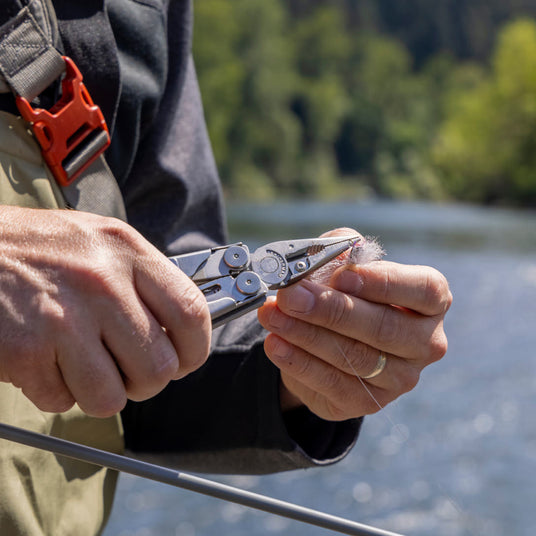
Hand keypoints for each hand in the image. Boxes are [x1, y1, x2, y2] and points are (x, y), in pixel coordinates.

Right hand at [0, 206, 210, 416]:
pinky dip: (56, 392)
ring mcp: (63, 318)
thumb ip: (144, 280)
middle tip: (128, 371)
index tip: (185, 359)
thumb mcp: (102, 242)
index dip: (195, 348)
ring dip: (100, 394)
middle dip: (146, 382)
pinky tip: (46, 361)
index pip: (191, 312)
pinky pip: (62, 401)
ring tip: (83, 366)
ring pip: (112, 397)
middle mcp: (101, 282)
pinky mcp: (25, 350)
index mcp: (127, 250)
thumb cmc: (40, 248)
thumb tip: (181, 328)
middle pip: (158, 366)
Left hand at [257, 229, 451, 420]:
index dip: (384, 282)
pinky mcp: (369, 402)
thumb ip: (341, 252)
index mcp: (430, 302)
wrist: (331, 341)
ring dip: (306, 334)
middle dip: (331, 310)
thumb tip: (331, 256)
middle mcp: (425, 343)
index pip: (424, 290)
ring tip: (272, 315)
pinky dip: (299, 362)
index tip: (342, 277)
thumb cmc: (345, 293)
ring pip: (355, 357)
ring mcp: (400, 378)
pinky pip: (333, 383)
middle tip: (291, 295)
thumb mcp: (344, 264)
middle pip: (384, 327)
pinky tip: (276, 343)